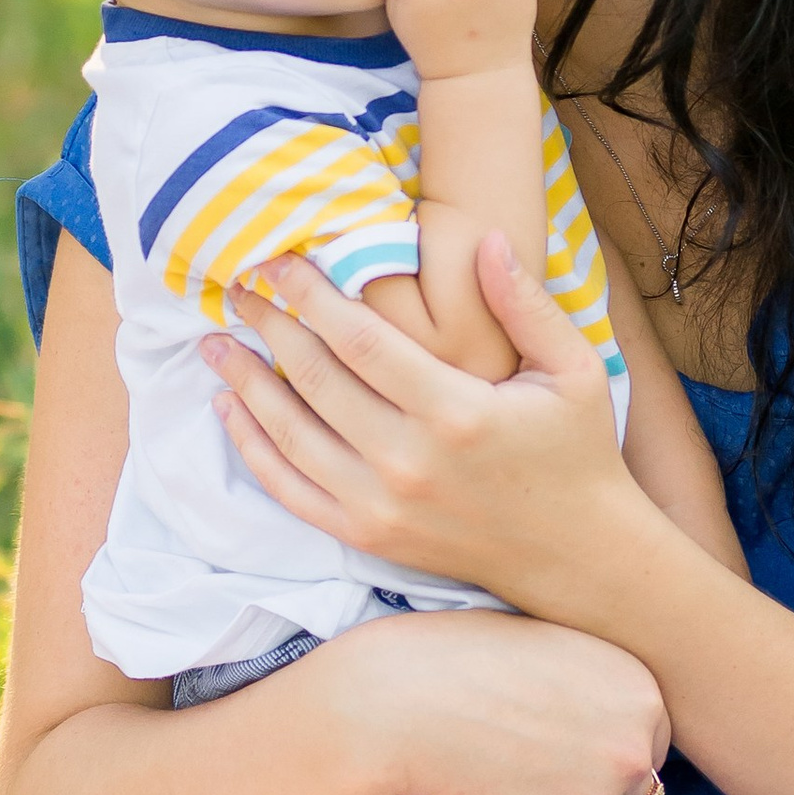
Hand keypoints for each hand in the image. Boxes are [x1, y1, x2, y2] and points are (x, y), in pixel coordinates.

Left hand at [207, 231, 640, 620]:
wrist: (578, 555)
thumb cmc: (577, 452)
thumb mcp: (575, 370)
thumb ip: (525, 304)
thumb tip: (483, 239)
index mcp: (458, 411)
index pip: (361, 340)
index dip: (312, 297)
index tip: (278, 263)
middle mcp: (410, 462)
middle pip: (316, 380)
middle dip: (270, 327)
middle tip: (238, 288)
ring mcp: (383, 506)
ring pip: (290, 434)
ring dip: (245, 384)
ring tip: (216, 343)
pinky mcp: (370, 537)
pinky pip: (291, 490)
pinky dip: (253, 448)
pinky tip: (231, 411)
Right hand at [335, 601, 665, 794]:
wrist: (412, 704)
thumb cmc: (467, 661)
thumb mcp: (553, 647)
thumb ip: (589, 681)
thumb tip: (602, 709)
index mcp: (638, 693)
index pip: (653, 741)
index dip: (628, 759)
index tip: (609, 772)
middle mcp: (630, 749)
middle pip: (641, 794)